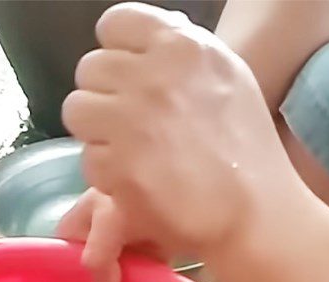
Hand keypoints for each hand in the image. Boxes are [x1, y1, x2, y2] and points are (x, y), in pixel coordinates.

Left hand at [61, 2, 301, 281]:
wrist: (252, 211)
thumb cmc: (245, 149)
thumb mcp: (227, 76)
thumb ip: (180, 54)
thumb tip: (140, 43)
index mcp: (181, 46)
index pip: (115, 23)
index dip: (115, 53)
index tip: (126, 78)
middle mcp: (151, 77)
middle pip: (89, 69)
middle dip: (103, 96)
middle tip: (126, 124)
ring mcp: (131, 122)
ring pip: (77, 111)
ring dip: (96, 132)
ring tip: (126, 152)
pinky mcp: (117, 167)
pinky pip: (87, 158)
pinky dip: (105, 173)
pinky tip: (134, 181)